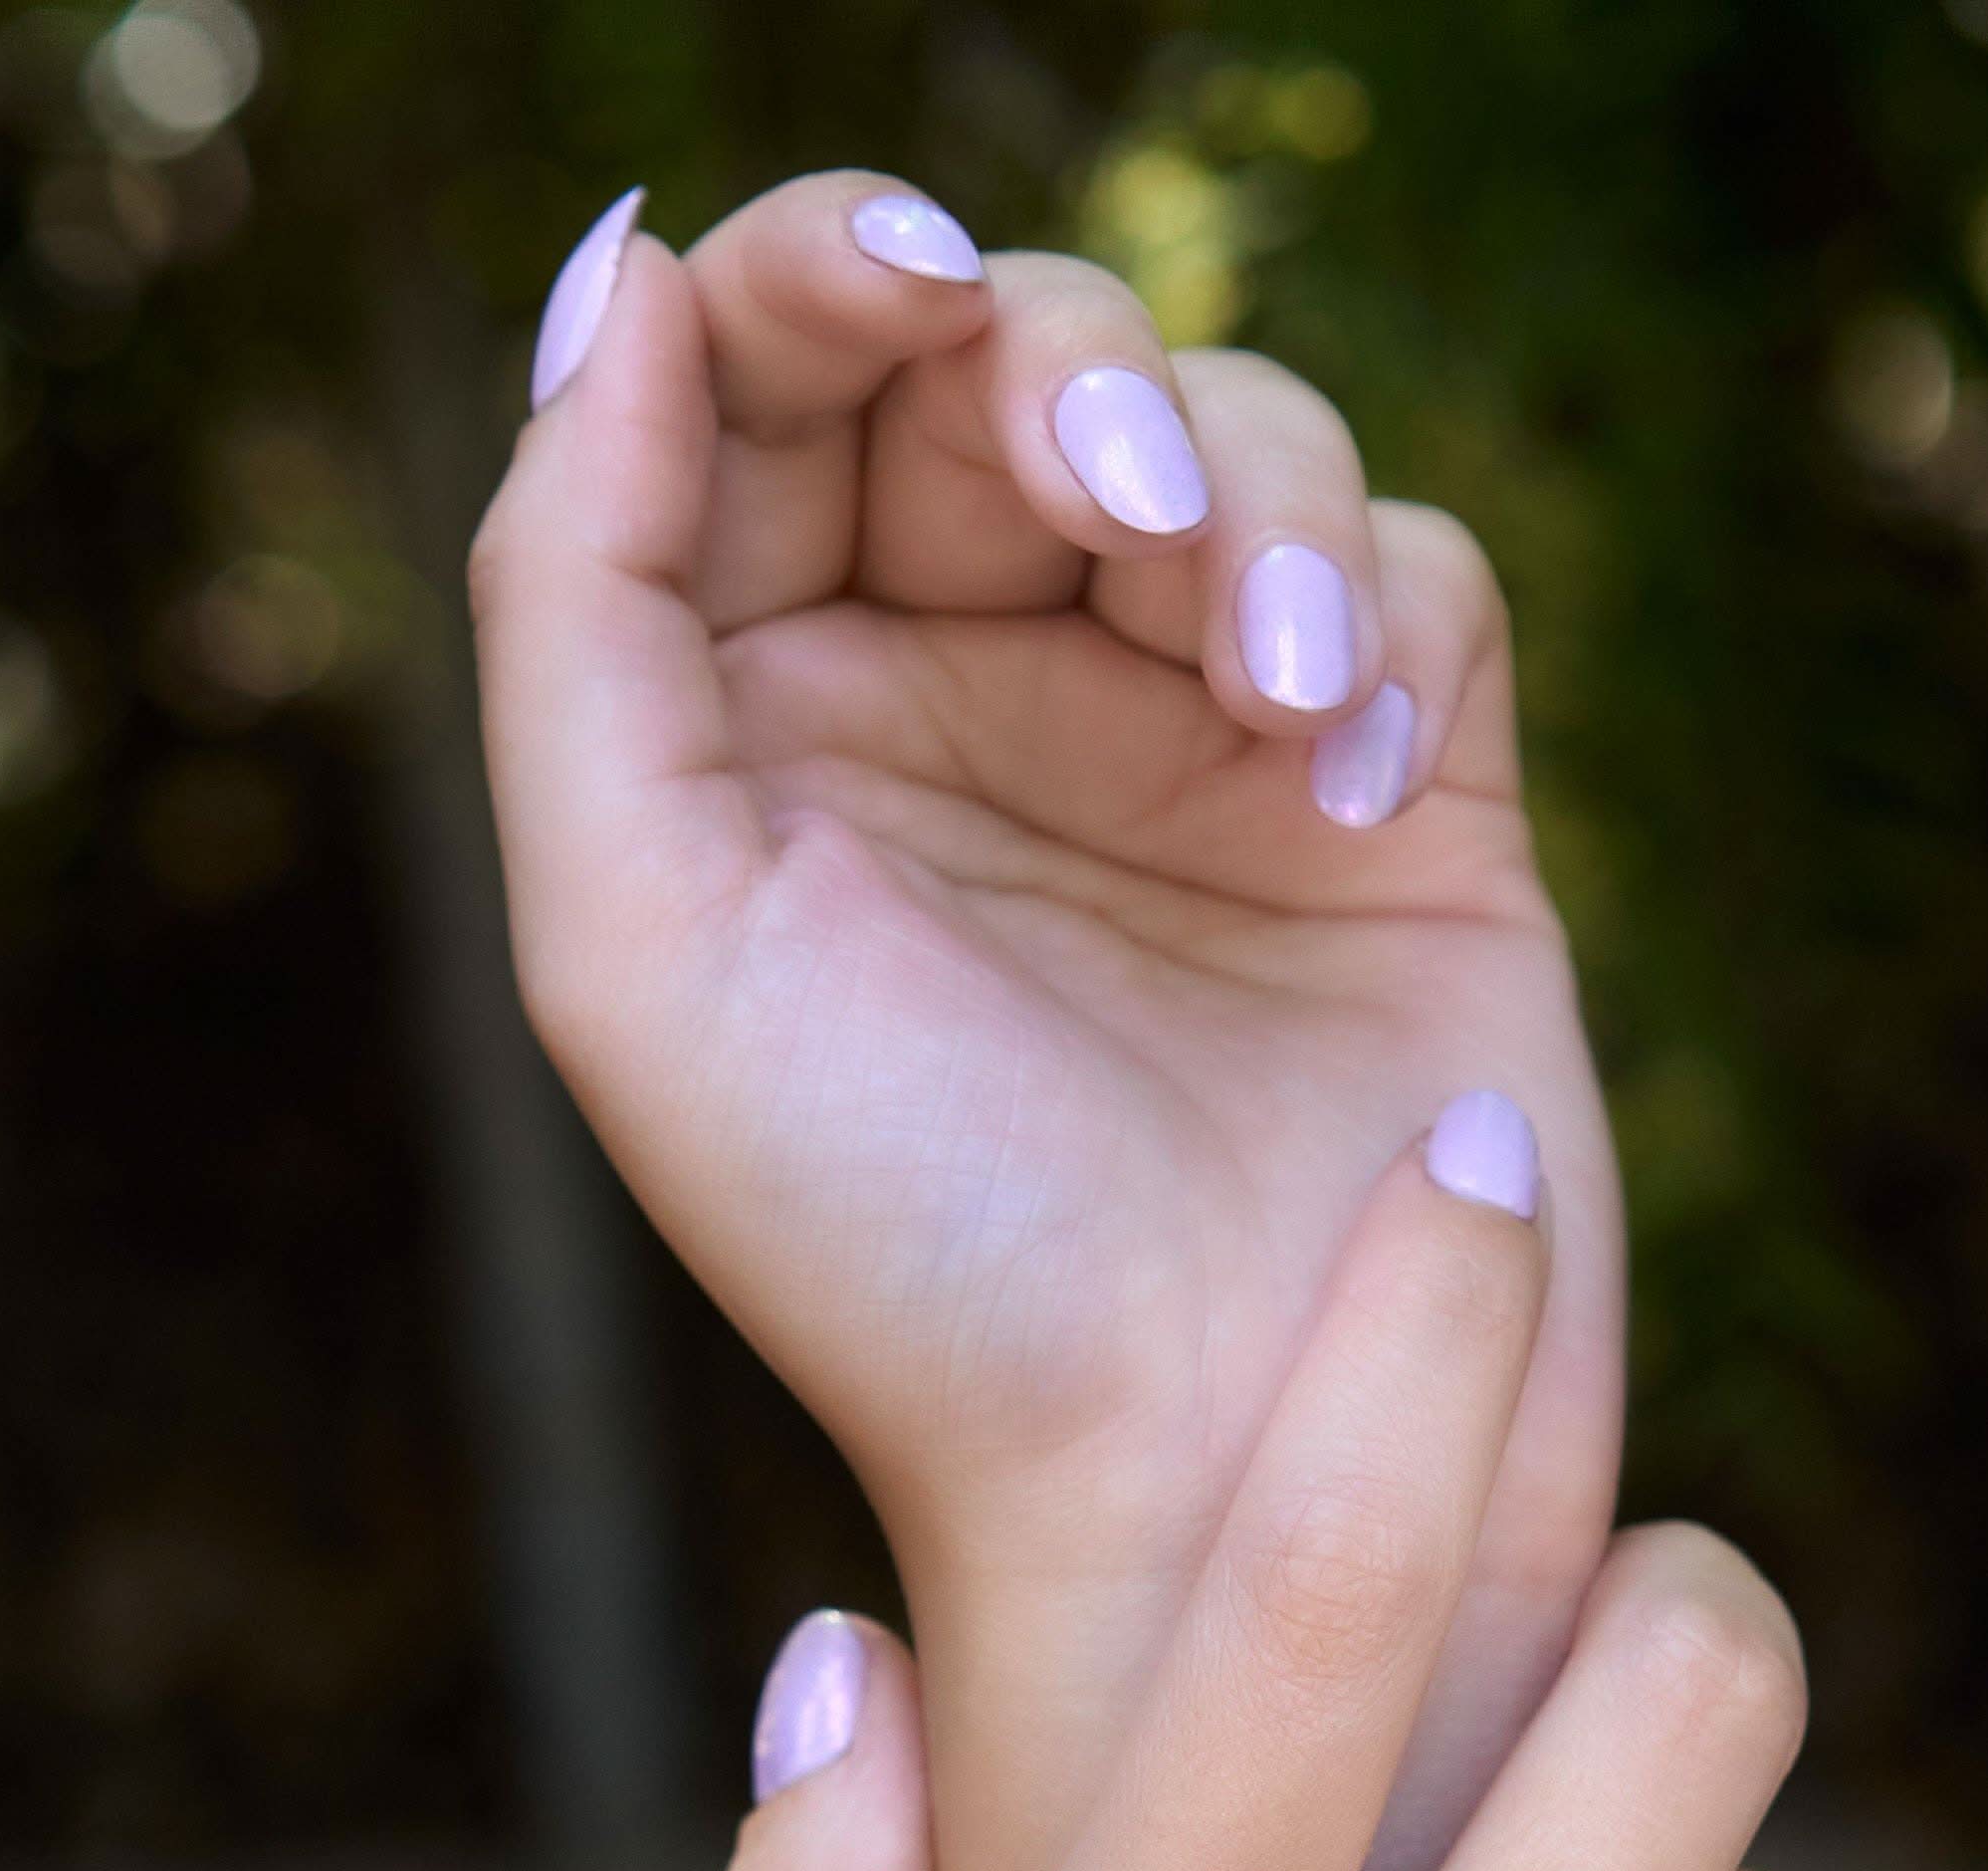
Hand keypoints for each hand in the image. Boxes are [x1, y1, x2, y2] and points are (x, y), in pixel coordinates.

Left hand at [472, 173, 1622, 1870]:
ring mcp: (1196, 746)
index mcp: (768, 730)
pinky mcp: (1404, 795)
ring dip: (1250, 493)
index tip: (898, 285)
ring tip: (1264, 693)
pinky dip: (1387, 608)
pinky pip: (1416, 566)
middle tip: (1105, 500)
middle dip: (1062, 365)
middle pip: (1017, 358)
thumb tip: (623, 279)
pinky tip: (1347, 769)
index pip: (779, 385)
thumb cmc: (903, 1260)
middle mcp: (977, 711)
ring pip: (1236, 430)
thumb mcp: (636, 942)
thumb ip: (570, 597)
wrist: (1206, 1484)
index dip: (826, 270)